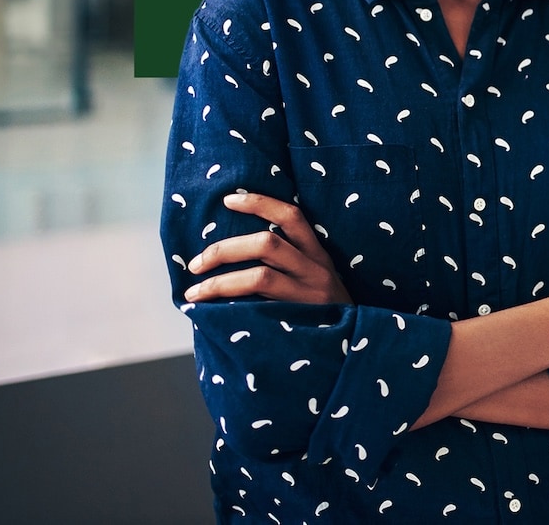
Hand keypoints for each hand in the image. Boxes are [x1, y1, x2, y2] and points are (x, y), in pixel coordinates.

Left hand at [184, 192, 351, 304]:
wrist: (354, 347)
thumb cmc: (325, 314)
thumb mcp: (317, 281)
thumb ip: (289, 267)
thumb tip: (235, 254)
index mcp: (318, 256)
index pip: (292, 216)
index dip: (260, 203)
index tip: (228, 200)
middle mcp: (316, 270)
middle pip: (267, 244)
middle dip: (223, 250)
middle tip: (194, 264)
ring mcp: (309, 296)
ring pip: (260, 277)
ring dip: (219, 282)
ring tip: (194, 293)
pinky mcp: (301, 320)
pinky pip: (260, 308)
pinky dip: (231, 307)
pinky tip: (210, 313)